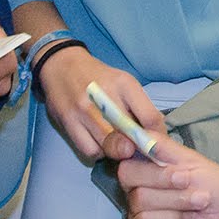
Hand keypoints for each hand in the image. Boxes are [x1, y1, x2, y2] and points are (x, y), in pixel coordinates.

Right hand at [35, 45, 163, 160]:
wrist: (61, 66)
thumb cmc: (99, 78)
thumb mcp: (124, 83)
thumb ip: (141, 108)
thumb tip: (156, 136)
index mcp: (124, 83)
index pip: (150, 117)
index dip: (157, 138)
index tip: (156, 145)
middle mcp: (104, 96)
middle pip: (128, 137)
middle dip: (135, 148)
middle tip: (135, 148)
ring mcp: (84, 110)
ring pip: (108, 148)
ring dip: (114, 151)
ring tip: (114, 143)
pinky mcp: (67, 122)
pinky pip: (90, 151)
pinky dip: (97, 152)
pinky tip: (98, 142)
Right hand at [113, 133, 218, 218]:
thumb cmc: (217, 188)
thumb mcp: (192, 160)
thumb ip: (162, 146)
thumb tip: (137, 131)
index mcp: (149, 164)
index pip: (121, 149)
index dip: (120, 144)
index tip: (131, 147)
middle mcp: (139, 186)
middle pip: (127, 174)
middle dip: (161, 177)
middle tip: (187, 180)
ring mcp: (141, 210)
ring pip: (140, 199)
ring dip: (176, 199)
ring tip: (199, 201)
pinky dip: (173, 218)